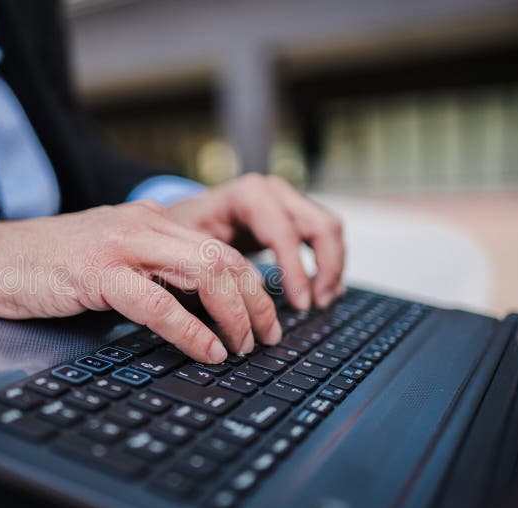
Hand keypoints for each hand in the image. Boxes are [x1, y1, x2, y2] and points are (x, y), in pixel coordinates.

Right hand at [0, 200, 281, 362]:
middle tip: (266, 337)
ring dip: (233, 314)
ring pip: (202, 271)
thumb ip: (155, 273)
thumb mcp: (114, 260)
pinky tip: (207, 350)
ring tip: (242, 347)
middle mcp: (143, 223)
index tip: (264, 318)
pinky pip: (158, 301)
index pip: (219, 247)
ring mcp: (120, 244)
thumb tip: (203, 309)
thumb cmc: (52, 265)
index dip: (252, 285)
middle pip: (222, 257)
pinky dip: (191, 330)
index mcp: (151, 219)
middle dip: (255, 301)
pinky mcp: (97, 272)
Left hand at [168, 173, 344, 309]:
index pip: (285, 232)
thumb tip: (258, 293)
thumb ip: (221, 268)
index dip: (297, 271)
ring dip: (333, 267)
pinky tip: (321, 291)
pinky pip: (325, 235)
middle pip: (321, 226)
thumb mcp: (190, 249)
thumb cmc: (184, 233)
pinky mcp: (294, 213)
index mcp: (247, 196)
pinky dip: (328, 263)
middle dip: (326, 269)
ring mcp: (287, 199)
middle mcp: (274, 191)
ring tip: (321, 302)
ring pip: (330, 229)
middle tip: (317, 306)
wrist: (184, 216)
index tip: (300, 305)